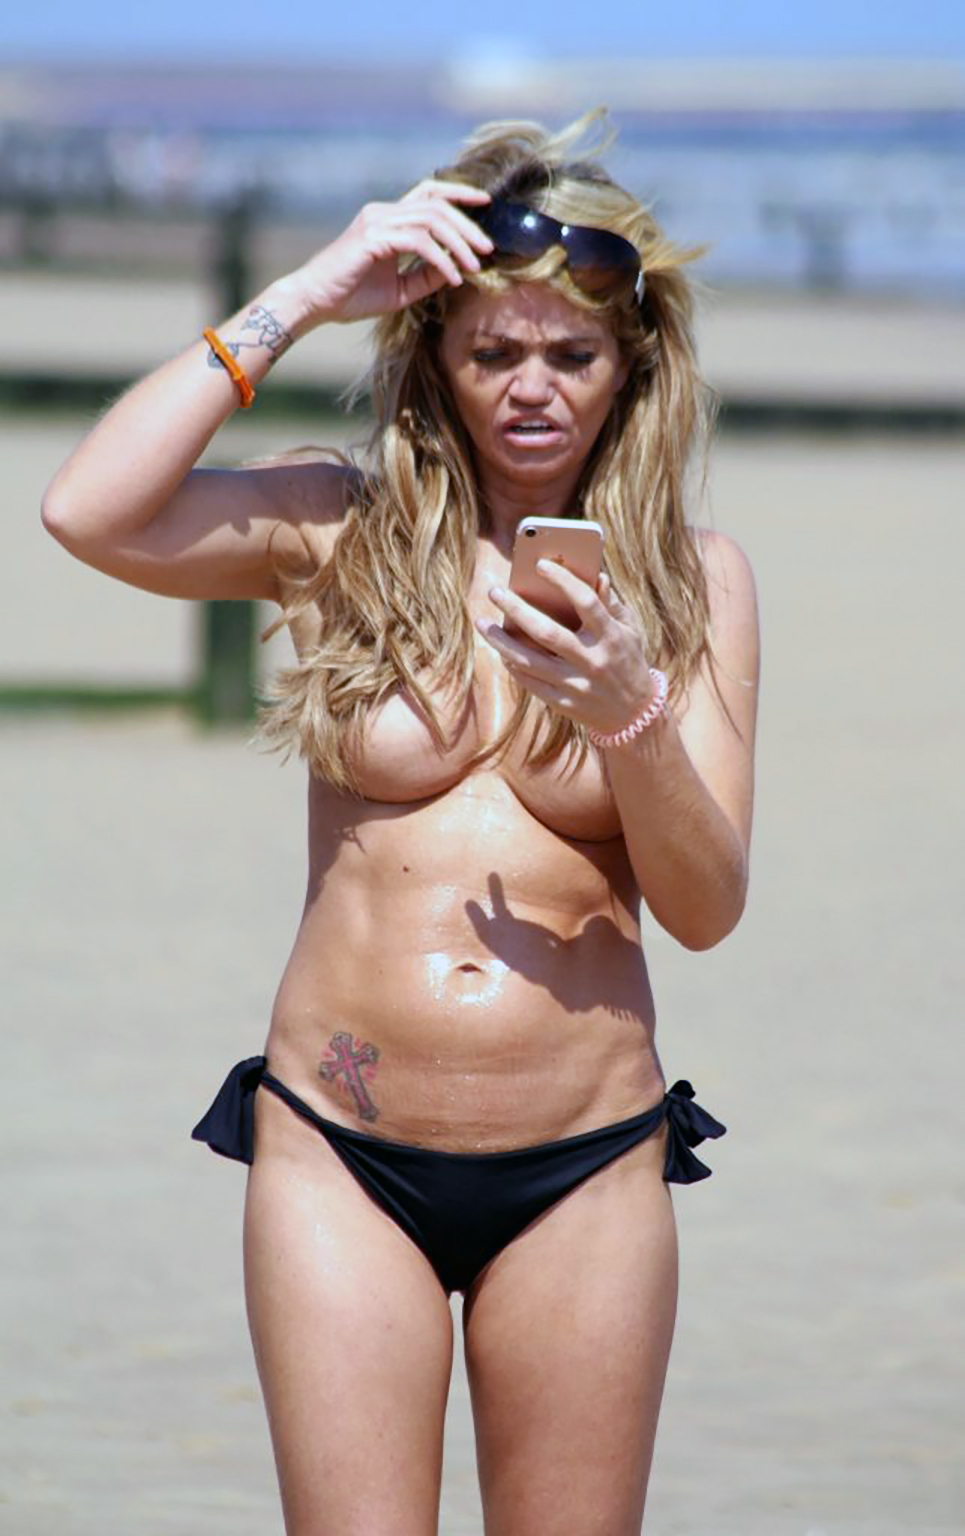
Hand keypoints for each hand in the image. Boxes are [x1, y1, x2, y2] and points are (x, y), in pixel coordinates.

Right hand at [288, 180, 493, 325]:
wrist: (314, 303)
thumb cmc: (350, 296)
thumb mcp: (400, 289)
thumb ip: (427, 276)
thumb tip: (458, 268)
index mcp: (387, 219)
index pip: (429, 194)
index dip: (459, 194)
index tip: (486, 204)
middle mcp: (382, 213)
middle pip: (436, 204)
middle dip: (467, 225)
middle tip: (488, 248)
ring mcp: (376, 222)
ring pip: (431, 220)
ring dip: (459, 243)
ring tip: (476, 267)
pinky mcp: (373, 238)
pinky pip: (418, 242)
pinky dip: (441, 259)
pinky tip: (452, 278)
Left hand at [475, 560, 657, 736]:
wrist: (634, 715)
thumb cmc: (628, 661)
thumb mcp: (630, 631)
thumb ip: (612, 603)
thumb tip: (597, 575)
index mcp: (610, 637)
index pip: (586, 602)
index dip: (563, 580)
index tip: (540, 565)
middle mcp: (591, 661)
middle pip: (547, 632)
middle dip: (516, 609)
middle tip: (494, 592)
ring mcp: (575, 685)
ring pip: (528, 660)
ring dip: (501, 640)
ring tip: (481, 622)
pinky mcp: (563, 703)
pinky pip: (530, 682)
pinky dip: (512, 664)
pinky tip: (500, 649)